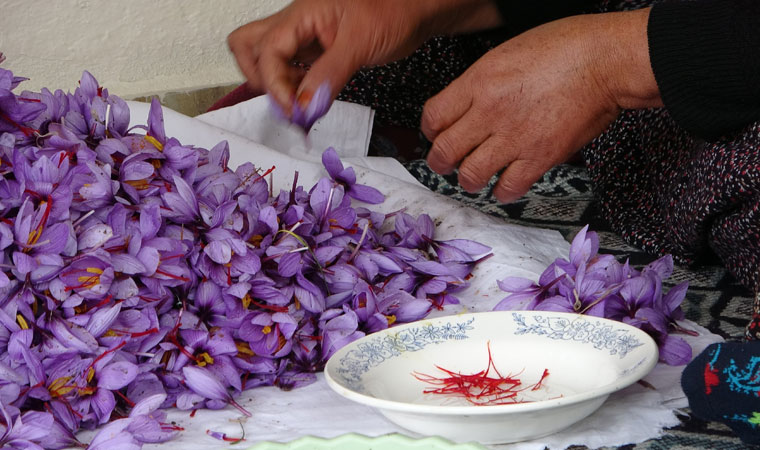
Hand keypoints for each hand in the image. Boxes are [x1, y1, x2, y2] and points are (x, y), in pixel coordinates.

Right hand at [228, 0, 501, 115]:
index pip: (267, 52)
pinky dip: (293, 88)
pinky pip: (290, 69)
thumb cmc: (394, 11)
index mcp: (301, 16)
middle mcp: (296, 24)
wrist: (417, 10)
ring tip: (299, 105)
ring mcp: (304, 37)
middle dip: (260, 79)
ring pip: (266, 58)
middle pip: (249, 47)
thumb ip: (328, 76)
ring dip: (274, 85)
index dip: (274, 85)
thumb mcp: (360, 44)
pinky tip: (309, 101)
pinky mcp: (316, 51)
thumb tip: (304, 106)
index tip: (293, 111)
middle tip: (287, 104)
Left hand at [422, 8, 661, 202]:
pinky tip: (505, 185)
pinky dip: (503, 192)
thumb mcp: (507, 53)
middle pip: (445, 151)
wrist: (606, 60)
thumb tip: (467, 105)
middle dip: (440, 162)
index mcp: (480, 81)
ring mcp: (515, 137)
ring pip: (470, 175)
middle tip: (446, 164)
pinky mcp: (540, 157)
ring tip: (475, 176)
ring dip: (469, 180)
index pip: (433, 117)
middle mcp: (491, 111)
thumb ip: (482, 82)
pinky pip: (508, 188)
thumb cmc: (566, 47)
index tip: (436, 135)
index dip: (430, 131)